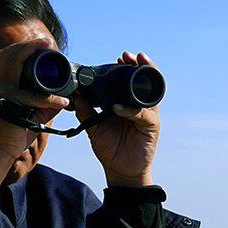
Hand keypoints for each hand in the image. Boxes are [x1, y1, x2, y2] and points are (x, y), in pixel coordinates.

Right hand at [0, 39, 69, 188]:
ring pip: (13, 63)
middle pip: (8, 53)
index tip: (42, 44)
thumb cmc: (12, 132)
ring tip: (48, 50)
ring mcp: (1, 93)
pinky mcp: (8, 105)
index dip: (24, 47)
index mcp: (0, 83)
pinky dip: (49, 99)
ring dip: (31, 53)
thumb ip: (44, 102)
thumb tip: (65, 96)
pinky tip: (62, 102)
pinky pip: (31, 97)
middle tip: (47, 43)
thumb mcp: (29, 112)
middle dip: (29, 44)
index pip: (7, 57)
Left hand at [73, 51, 159, 187]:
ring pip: (149, 92)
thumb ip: (85, 111)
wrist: (120, 171)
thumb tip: (76, 95)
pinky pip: (142, 115)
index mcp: (127, 104)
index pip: (129, 82)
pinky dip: (130, 110)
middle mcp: (139, 107)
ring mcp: (146, 116)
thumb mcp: (93, 127)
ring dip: (143, 77)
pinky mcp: (151, 127)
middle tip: (128, 56)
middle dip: (138, 66)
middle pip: (143, 82)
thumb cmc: (110, 148)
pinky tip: (118, 108)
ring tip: (134, 65)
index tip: (119, 57)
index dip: (126, 68)